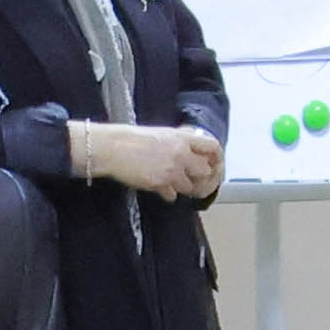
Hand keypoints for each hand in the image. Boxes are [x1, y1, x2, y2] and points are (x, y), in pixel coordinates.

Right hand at [69, 121, 218, 198]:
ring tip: (168, 180)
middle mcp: (181, 154)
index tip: (212, 162)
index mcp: (182, 138)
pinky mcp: (161, 184)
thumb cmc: (133, 139)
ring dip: (181, 186)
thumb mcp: (162, 133)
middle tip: (189, 177)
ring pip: (189, 186)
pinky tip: (158, 186)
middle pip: (204, 171)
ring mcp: (172, 170)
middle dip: (198, 176)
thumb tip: (191, 150)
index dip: (216, 156)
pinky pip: (173, 195)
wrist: (114, 148)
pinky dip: (167, 194)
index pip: (212, 146)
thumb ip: (180, 141)